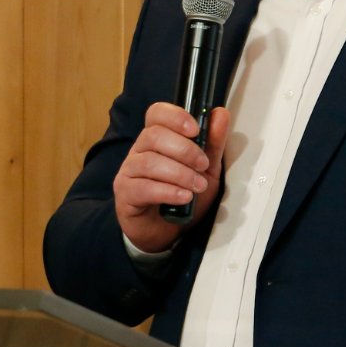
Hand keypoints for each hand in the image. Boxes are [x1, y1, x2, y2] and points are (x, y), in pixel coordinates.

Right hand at [113, 102, 231, 252]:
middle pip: (154, 136)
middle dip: (185, 150)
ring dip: (180, 173)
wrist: (168, 232)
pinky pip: (143, 187)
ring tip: (197, 186)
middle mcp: (139, 150)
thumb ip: (212, 144)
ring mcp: (129, 171)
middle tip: (203, 165)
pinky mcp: (125, 193)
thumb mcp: (206, 170)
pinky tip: (183, 197)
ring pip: (149, 162)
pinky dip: (168, 191)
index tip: (195, 129)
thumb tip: (220, 114)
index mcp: (157, 139)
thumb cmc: (183, 197)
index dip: (175, 117)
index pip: (157, 114)